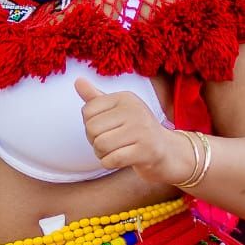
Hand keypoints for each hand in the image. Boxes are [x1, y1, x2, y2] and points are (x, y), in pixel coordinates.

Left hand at [75, 77, 192, 185]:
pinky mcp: (146, 151)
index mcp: (125, 97)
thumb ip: (96, 98)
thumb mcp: (118, 110)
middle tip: (110, 143)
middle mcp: (135, 110)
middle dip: (94, 141)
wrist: (168, 152)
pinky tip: (120, 160)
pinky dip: (109, 163)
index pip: (87, 110)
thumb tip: (77, 81)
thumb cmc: (137, 130)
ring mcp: (142, 130)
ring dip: (101, 154)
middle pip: (91, 129)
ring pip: (100, 145)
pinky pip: (111, 160)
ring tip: (115, 151)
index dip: (90, 125)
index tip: (105, 129)